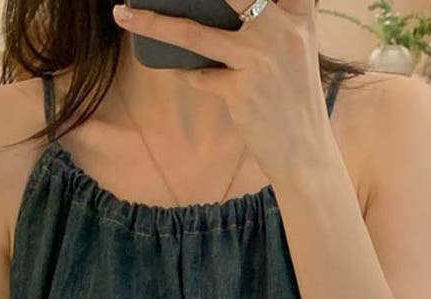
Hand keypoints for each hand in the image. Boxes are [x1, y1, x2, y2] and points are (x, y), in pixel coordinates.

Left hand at [111, 0, 331, 182]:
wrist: (306, 153)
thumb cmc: (296, 102)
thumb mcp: (297, 53)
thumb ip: (274, 25)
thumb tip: (224, 10)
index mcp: (299, 17)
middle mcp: (281, 32)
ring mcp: (258, 60)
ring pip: (193, 34)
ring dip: (153, 23)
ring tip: (125, 15)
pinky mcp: (240, 91)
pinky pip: (199, 76)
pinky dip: (188, 74)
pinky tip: (181, 72)